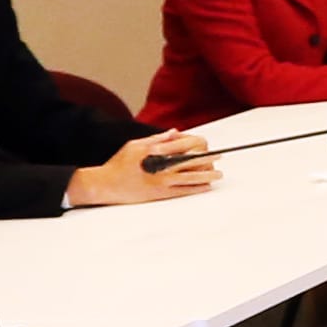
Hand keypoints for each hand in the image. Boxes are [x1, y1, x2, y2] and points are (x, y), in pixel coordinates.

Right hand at [69, 131, 219, 207]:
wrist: (106, 184)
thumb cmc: (119, 163)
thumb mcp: (135, 145)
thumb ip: (157, 139)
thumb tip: (175, 133)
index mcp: (154, 150)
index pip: (183, 144)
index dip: (197, 143)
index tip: (205, 143)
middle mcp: (160, 165)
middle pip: (191, 160)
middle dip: (207, 158)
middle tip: (219, 157)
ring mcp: (161, 180)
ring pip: (190, 177)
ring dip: (207, 175)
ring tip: (218, 174)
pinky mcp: (160, 194)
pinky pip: (183, 191)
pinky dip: (196, 188)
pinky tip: (206, 186)